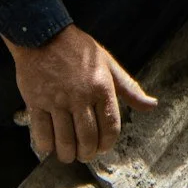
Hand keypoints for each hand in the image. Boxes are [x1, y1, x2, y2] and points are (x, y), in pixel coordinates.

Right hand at [9, 25, 156, 163]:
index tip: (102, 148)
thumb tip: (151, 105)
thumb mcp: (108, 63)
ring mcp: (56, 100)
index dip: (107, 144)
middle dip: (88, 153)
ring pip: (64, 140)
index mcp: (101, 88)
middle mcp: (80, 96)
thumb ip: (129, 88)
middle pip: (87, 138)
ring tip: (69, 154)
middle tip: (85, 154)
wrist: (42, 33)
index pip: (110, 127)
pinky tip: (50, 146)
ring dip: (68, 154)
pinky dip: (46, 145)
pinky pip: (41, 132)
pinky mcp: (35, 102)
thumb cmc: (77, 49)